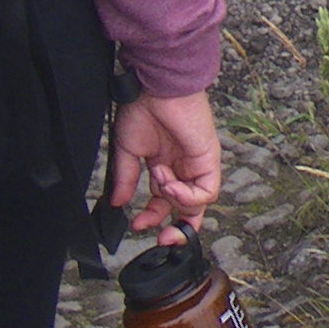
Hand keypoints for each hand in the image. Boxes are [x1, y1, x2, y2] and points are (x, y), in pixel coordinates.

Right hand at [110, 90, 220, 242]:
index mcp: (164, 167)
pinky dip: (187, 195)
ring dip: (173, 200)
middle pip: (187, 211)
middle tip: (161, 238)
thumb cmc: (142, 110)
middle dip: (175, 230)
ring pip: (197, 205)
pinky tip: (170, 182)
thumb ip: (126, 180)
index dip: (152, 219)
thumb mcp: (127, 152)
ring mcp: (198, 165)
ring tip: (159, 180)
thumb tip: (119, 204)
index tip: (137, 226)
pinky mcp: (209, 160)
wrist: (154, 89)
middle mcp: (183, 169)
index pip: (164, 204)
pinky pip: (207, 192)